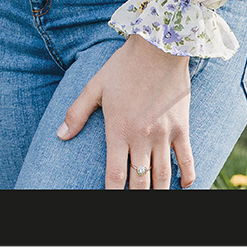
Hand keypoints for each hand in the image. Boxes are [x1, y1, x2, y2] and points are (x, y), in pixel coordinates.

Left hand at [57, 33, 193, 188]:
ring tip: (154, 197)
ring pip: (163, 176)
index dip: (112, 193)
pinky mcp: (182, 128)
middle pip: (140, 181)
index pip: (115, 175)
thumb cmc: (123, 66)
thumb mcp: (95, 86)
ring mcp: (164, 134)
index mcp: (118, 129)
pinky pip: (186, 159)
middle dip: (136, 196)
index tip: (110, 199)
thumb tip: (60, 135)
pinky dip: (186, 176)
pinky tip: (183, 186)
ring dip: (159, 192)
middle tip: (133, 199)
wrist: (159, 47)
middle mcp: (142, 136)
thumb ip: (76, 113)